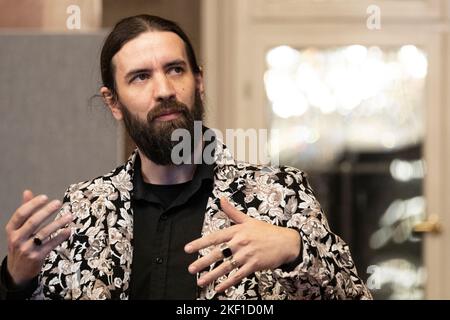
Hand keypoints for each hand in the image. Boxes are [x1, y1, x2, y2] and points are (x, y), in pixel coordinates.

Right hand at [5, 190, 72, 286]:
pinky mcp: (36, 257)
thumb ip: (24, 211)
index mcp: (11, 229)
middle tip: (58, 203)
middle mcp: (17, 238)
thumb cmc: (20, 245)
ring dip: (58, 223)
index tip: (45, 197)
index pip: (21, 214)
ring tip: (69, 216)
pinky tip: (69, 230)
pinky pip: (51, 244)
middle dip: (46, 211)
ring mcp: (26, 248)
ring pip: (44, 233)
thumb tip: (27, 192)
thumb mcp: (18, 229)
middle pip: (33, 222)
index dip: (33, 204)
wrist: (17, 271)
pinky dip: (61, 236)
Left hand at [184, 197, 300, 292]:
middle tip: (191, 268)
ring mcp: (247, 255)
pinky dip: (228, 282)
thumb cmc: (267, 231)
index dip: (200, 243)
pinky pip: (238, 275)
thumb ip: (232, 212)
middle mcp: (240, 243)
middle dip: (203, 262)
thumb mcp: (248, 220)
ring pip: (226, 267)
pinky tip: (219, 288)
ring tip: (201, 281)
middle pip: (218, 253)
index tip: (188, 248)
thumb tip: (221, 199)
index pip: (215, 237)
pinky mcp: (254, 265)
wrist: (287, 242)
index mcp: (237, 231)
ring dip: (212, 275)